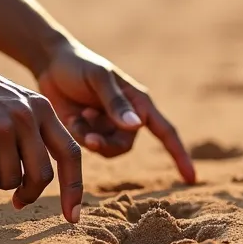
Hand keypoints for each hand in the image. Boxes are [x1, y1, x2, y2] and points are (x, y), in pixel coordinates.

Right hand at [0, 47, 83, 222]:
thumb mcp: (13, 105)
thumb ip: (31, 136)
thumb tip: (35, 186)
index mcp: (43, 109)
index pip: (71, 154)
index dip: (74, 188)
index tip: (72, 217)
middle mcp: (28, 117)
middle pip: (42, 176)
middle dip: (29, 195)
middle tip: (15, 201)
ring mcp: (4, 126)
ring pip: (10, 181)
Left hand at [36, 43, 195, 183]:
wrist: (51, 64)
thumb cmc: (79, 66)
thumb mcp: (98, 79)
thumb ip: (116, 102)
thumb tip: (137, 127)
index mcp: (139, 102)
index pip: (166, 132)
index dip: (180, 156)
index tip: (191, 179)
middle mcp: (128, 117)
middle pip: (125, 146)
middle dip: (106, 143)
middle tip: (87, 130)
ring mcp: (108, 127)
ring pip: (107, 150)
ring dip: (91, 138)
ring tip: (80, 116)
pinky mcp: (89, 132)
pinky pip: (90, 147)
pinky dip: (80, 135)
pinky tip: (73, 116)